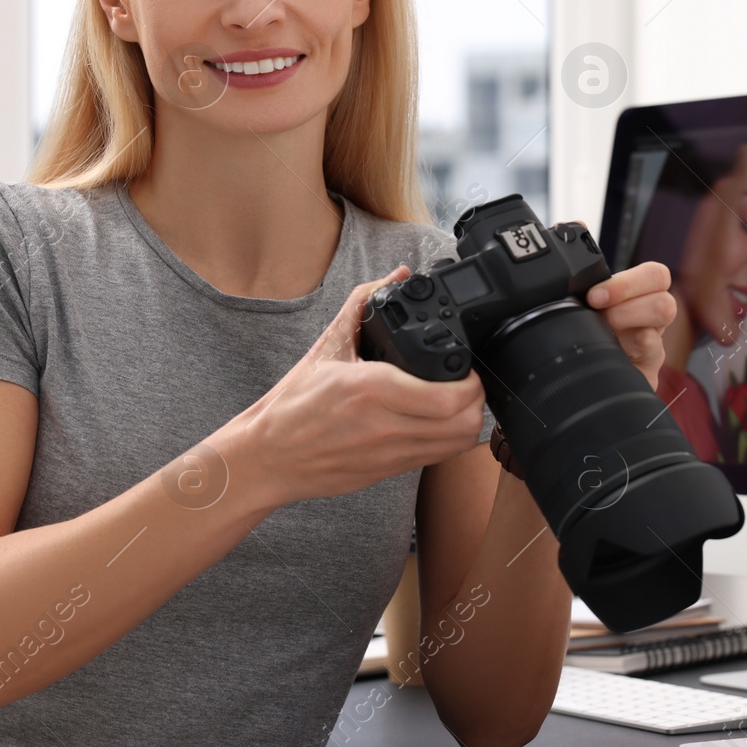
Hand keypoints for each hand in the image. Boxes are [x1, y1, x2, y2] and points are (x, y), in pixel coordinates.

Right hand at [224, 264, 486, 506]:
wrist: (269, 455)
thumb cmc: (294, 404)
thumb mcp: (328, 346)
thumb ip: (364, 302)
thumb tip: (397, 274)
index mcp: (370, 389)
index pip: (446, 396)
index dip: (470, 382)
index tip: (466, 367)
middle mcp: (384, 426)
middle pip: (462, 423)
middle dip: (477, 401)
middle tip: (468, 383)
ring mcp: (389, 454)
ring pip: (457, 445)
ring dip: (468, 421)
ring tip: (459, 401)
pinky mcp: (389, 472)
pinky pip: (438, 457)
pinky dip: (450, 439)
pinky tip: (440, 421)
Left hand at [571, 222, 676, 391]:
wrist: (578, 370)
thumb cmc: (586, 327)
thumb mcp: (580, 295)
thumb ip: (580, 262)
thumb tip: (575, 224)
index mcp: (638, 296)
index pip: (656, 276)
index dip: (628, 283)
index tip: (595, 294)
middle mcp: (651, 321)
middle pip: (665, 304)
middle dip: (627, 307)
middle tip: (597, 314)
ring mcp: (651, 349)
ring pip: (657, 339)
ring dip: (626, 329)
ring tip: (602, 335)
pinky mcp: (646, 376)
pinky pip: (651, 366)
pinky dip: (628, 361)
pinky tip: (610, 359)